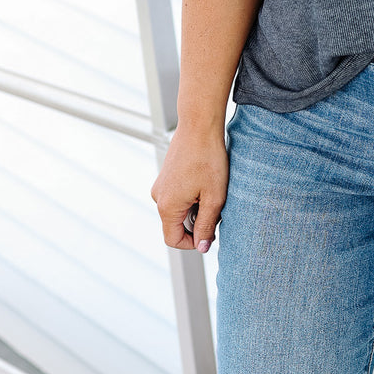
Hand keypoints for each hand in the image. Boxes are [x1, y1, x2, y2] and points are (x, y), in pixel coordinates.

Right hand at [151, 125, 228, 252]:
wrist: (199, 126)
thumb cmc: (208, 159)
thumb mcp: (214, 197)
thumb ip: (207, 226)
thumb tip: (202, 247)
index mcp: (167, 206)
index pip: (173, 240)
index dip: (194, 242)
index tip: (211, 232)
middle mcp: (158, 197)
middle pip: (176, 226)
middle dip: (197, 223)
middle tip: (216, 207)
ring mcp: (160, 186)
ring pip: (178, 211)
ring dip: (196, 208)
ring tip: (211, 191)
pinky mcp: (165, 177)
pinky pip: (177, 197)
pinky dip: (192, 197)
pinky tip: (205, 182)